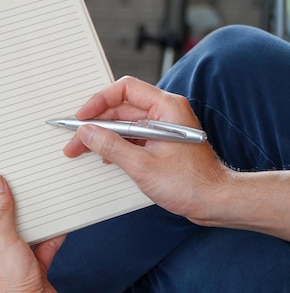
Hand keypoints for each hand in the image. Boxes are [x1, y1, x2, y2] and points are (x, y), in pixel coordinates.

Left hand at [0, 172, 64, 292]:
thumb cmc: (10, 291)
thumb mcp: (4, 241)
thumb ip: (1, 210)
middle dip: (0, 195)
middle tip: (5, 171)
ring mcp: (5, 258)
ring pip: (14, 226)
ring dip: (26, 214)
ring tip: (33, 192)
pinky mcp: (26, 264)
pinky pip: (36, 241)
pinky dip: (47, 234)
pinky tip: (57, 223)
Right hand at [63, 76, 229, 223]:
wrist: (215, 202)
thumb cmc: (192, 183)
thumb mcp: (142, 165)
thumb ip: (111, 146)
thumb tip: (87, 133)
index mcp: (166, 107)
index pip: (125, 89)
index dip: (99, 101)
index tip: (83, 117)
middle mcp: (165, 113)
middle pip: (121, 108)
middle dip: (96, 124)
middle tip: (76, 139)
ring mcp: (162, 128)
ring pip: (124, 124)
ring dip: (103, 136)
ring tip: (83, 148)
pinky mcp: (160, 143)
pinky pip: (131, 137)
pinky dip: (115, 145)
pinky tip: (103, 156)